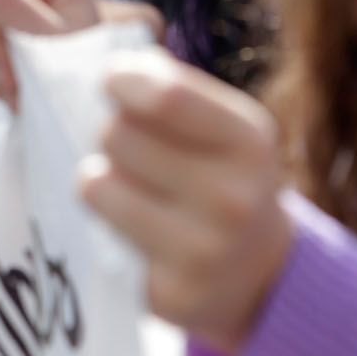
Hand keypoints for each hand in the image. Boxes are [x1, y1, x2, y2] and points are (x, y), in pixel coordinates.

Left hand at [79, 48, 293, 353]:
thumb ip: (172, 87)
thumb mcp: (222, 125)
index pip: (165, 95)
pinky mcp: (169, 292)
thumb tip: (112, 63)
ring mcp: (204, 251)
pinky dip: (103, 218)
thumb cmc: (224, 177)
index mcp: (251, 141)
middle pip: (117, 134)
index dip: (122, 79)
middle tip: (130, 147)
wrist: (260, 274)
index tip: (113, 81)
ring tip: (128, 184)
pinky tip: (131, 223)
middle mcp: (234, 198)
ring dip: (99, 175)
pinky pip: (97, 231)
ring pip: (97, 182)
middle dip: (111, 132)